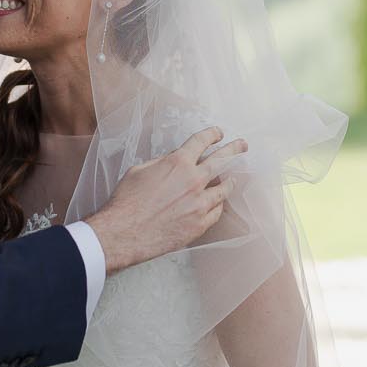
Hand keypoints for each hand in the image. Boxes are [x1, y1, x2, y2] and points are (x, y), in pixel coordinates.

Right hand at [85, 128, 246, 274]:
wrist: (124, 232)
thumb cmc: (127, 202)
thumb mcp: (139, 170)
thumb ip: (162, 163)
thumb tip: (173, 161)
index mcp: (177, 163)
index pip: (201, 141)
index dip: (212, 134)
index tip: (218, 133)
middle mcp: (193, 181)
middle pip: (223, 160)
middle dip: (235, 149)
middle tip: (243, 145)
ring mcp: (199, 204)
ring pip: (224, 188)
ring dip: (230, 180)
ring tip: (233, 178)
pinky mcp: (199, 224)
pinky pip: (217, 211)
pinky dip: (218, 205)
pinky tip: (219, 203)